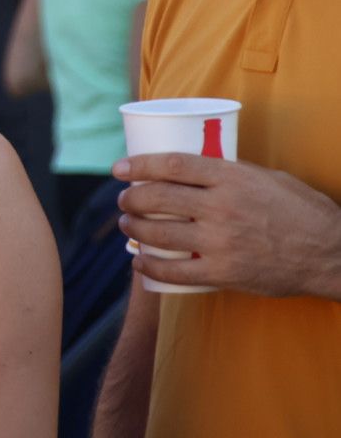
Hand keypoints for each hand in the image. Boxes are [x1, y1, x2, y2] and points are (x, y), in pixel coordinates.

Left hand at [115, 152, 340, 298]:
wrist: (332, 253)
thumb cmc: (302, 211)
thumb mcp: (268, 178)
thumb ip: (231, 172)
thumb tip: (193, 168)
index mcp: (232, 178)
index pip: (171, 165)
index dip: (138, 165)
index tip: (119, 169)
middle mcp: (222, 208)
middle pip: (157, 197)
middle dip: (130, 198)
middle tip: (124, 199)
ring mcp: (221, 242)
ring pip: (159, 233)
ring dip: (134, 228)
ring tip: (128, 224)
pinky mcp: (224, 272)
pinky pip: (174, 271)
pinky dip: (149, 266)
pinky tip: (139, 261)